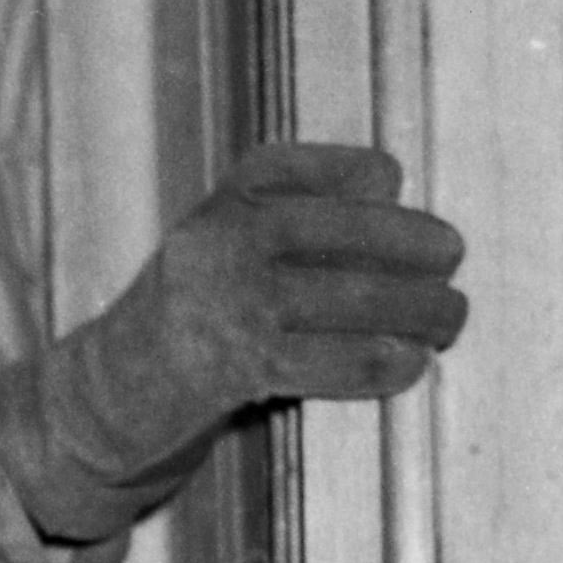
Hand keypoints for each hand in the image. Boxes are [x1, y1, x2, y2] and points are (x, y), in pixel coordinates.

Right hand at [43, 143, 470, 502]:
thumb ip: (299, 211)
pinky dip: (384, 362)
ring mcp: (231, 301)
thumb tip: (397, 199)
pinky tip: (411, 364)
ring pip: (355, 298)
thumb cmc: (194, 312)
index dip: (373, 185)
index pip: (327, 172)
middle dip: (418, 249)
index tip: (399, 201)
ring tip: (449, 321)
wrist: (109, 390)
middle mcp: (227, 236)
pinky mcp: (239, 365)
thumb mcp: (230, 239)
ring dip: (419, 310)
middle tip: (453, 265)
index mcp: (231, 196)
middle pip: (352, 233)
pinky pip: (335, 359)